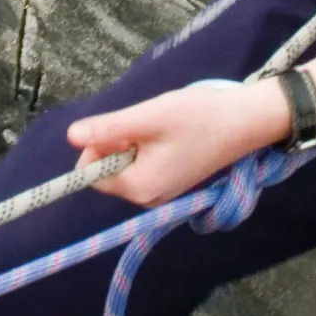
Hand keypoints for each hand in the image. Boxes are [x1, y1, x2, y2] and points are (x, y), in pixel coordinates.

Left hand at [63, 79, 290, 206]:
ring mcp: (161, 192)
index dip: (98, 146)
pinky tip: (169, 132)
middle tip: (145, 123)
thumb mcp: (148, 117)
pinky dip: (146, 146)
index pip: (92, 173)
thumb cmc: (198, 117)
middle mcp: (148, 199)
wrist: (245, 121)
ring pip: (125, 165)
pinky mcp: (172, 181)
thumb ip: (108, 129)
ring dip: (132, 142)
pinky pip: (142, 165)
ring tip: (161, 126)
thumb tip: (70, 136)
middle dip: (116, 143)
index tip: (122, 126)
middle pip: (108, 170)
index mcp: (139, 188)